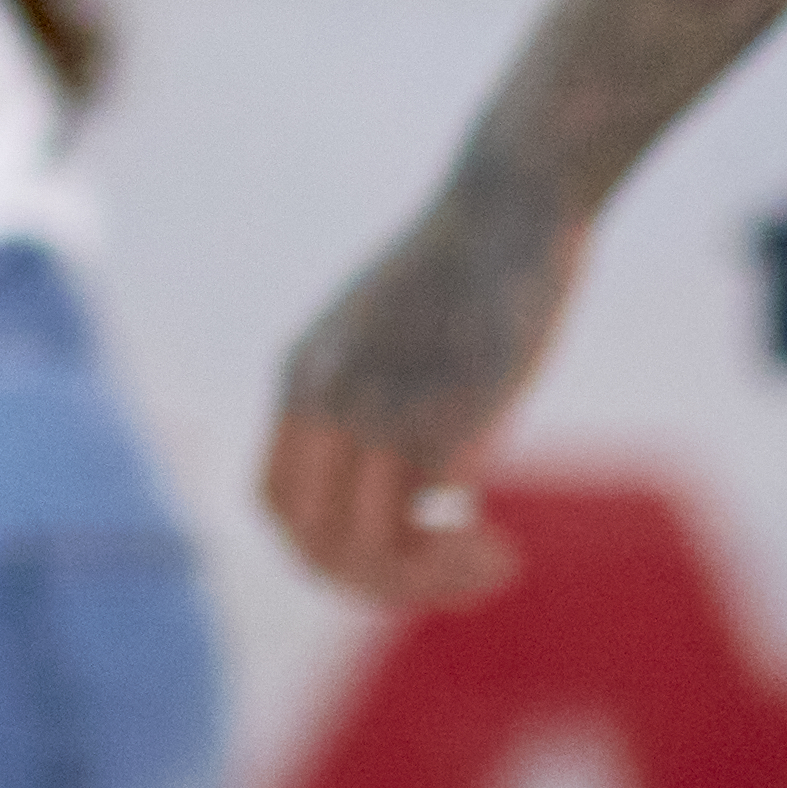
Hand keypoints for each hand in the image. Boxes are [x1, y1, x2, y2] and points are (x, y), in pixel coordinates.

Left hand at [255, 175, 586, 604]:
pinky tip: (503, 549)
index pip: (277, 502)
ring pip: (361, 550)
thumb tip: (417, 487)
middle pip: (308, 541)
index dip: (329, 551)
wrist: (509, 200)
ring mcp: (381, 407)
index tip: (401, 551)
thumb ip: (379, 397)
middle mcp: (326, 395)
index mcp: (303, 374)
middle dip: (375, 587)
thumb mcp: (393, 333)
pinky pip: (428, 525)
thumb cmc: (471, 266)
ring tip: (487, 566)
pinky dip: (461, 562)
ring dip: (422, 588)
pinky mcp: (443, 415)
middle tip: (448, 576)